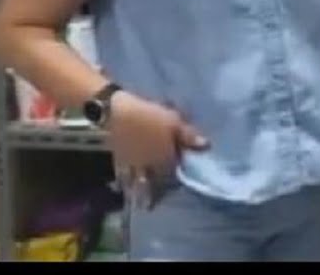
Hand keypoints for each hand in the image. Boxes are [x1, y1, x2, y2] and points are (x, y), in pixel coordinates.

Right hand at [107, 91, 208, 206]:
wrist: (113, 114)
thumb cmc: (148, 116)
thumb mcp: (173, 122)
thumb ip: (188, 136)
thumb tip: (206, 146)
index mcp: (164, 160)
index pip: (173, 177)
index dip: (175, 184)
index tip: (175, 189)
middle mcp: (147, 168)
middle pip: (152, 185)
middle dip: (154, 195)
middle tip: (153, 204)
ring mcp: (130, 166)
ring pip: (136, 184)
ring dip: (139, 193)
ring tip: (141, 203)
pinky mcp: (116, 160)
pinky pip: (122, 175)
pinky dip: (124, 182)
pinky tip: (124, 186)